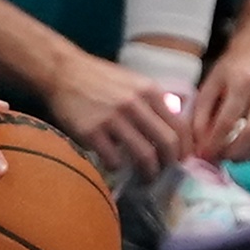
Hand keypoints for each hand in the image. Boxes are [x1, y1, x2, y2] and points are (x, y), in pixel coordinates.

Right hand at [46, 51, 187, 176]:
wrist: (63, 71)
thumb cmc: (101, 78)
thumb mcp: (134, 82)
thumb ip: (154, 102)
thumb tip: (174, 130)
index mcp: (149, 91)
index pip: (180, 126)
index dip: (185, 148)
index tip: (183, 161)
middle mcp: (134, 104)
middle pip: (166, 143)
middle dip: (170, 164)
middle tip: (167, 173)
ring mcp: (113, 119)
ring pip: (144, 156)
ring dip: (149, 173)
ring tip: (146, 178)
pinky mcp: (92, 132)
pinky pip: (114, 160)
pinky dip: (117, 167)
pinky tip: (115, 164)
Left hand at [188, 34, 249, 162]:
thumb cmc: (237, 67)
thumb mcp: (212, 81)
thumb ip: (202, 112)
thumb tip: (200, 144)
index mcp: (243, 80)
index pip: (227, 121)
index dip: (214, 143)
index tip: (205, 155)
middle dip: (235, 153)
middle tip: (223, 157)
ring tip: (239, 152)